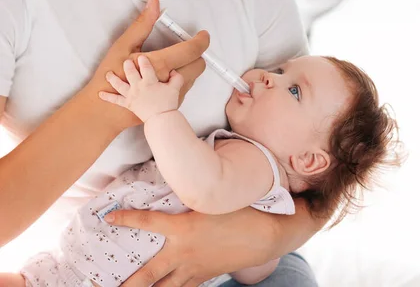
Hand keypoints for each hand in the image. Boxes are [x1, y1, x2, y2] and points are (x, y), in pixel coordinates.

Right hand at [84, 0, 209, 130]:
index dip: (201, 41)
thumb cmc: (112, 76)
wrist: (106, 110)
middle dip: (195, 54)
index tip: (203, 35)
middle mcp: (170, 81)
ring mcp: (172, 95)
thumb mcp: (123, 46)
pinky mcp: (171, 104)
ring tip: (171, 61)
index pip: (192, 51)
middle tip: (185, 47)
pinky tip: (164, 75)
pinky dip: (180, 78)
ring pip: (193, 77)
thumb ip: (143, 24)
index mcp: (160, 64)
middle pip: (199, 65)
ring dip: (188, 66)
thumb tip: (155, 3)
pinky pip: (184, 87)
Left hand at [99, 55, 183, 121]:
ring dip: (113, 78)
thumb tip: (173, 71)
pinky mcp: (128, 104)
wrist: (161, 119)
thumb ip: (176, 78)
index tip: (141, 57)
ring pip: (119, 84)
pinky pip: (116, 100)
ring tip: (108, 74)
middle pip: (130, 72)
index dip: (143, 60)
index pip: (145, 67)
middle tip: (126, 61)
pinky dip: (108, 97)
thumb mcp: (176, 88)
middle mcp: (138, 86)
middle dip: (127, 65)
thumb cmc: (168, 104)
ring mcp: (131, 95)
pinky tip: (100, 94)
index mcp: (149, 81)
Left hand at [104, 209, 275, 286]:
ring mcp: (193, 269)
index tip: (109, 218)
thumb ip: (192, 199)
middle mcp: (182, 254)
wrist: (263, 237)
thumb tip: (177, 190)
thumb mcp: (213, 201)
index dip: (126, 219)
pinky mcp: (203, 277)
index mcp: (183, 229)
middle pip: (147, 275)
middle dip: (126, 284)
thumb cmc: (240, 213)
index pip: (147, 222)